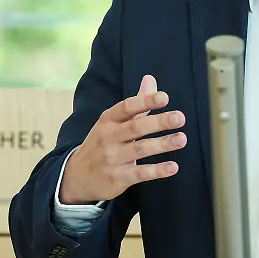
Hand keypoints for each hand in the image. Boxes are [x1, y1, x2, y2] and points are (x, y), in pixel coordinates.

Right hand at [59, 75, 185, 204]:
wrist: (77, 176)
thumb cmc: (101, 143)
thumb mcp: (112, 122)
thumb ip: (136, 104)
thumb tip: (150, 79)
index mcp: (108, 120)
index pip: (126, 107)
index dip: (145, 102)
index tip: (164, 98)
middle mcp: (109, 137)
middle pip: (135, 127)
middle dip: (158, 122)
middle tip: (180, 118)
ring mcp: (112, 159)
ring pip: (140, 150)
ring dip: (162, 144)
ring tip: (181, 139)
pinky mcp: (118, 178)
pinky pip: (139, 173)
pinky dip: (157, 171)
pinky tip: (173, 167)